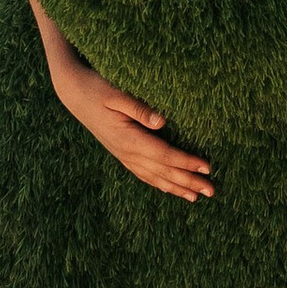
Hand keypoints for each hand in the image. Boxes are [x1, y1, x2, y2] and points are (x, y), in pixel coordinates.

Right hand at [44, 41, 212, 199]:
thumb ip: (139, 108)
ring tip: (195, 197)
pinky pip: (143, 173)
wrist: (75, 94)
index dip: (186, 162)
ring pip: (153, 177)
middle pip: (162, 171)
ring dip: (176, 187)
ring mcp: (123, 155)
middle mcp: (126, 152)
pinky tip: (170, 188)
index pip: (164, 155)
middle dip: (188, 182)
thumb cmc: (98, 89)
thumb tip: (161, 122)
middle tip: (211, 191)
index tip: (207, 168)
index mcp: (128, 138)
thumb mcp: (117, 94)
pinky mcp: (121, 153)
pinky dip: (159, 183)